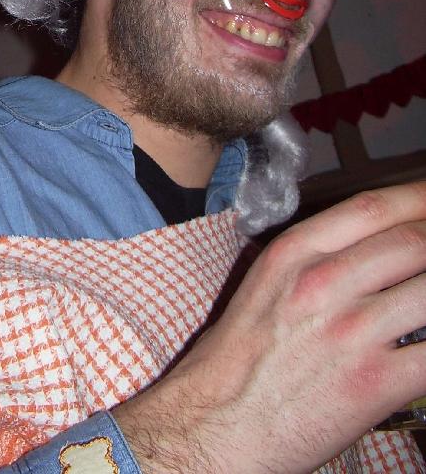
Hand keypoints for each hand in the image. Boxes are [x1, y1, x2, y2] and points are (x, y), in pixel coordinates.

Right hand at [114, 182, 425, 473]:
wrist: (216, 425)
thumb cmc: (238, 359)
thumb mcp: (266, 282)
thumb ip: (317, 256)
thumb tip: (375, 244)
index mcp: (294, 253)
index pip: (373, 207)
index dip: (419, 197)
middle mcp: (323, 282)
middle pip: (414, 242)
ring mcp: (352, 331)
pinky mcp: (376, 384)